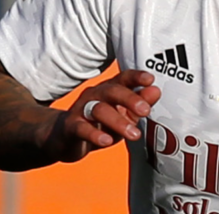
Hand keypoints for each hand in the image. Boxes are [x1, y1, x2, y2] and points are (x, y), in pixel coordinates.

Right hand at [44, 70, 161, 162]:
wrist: (63, 138)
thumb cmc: (99, 124)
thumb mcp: (123, 115)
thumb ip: (139, 104)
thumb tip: (156, 90)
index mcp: (110, 89)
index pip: (124, 78)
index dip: (136, 76)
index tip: (150, 79)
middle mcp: (95, 95)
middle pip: (112, 91)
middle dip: (130, 99)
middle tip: (146, 111)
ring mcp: (81, 109)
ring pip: (99, 110)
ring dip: (118, 122)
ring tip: (134, 135)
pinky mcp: (70, 127)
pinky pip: (82, 128)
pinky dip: (94, 134)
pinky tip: (107, 141)